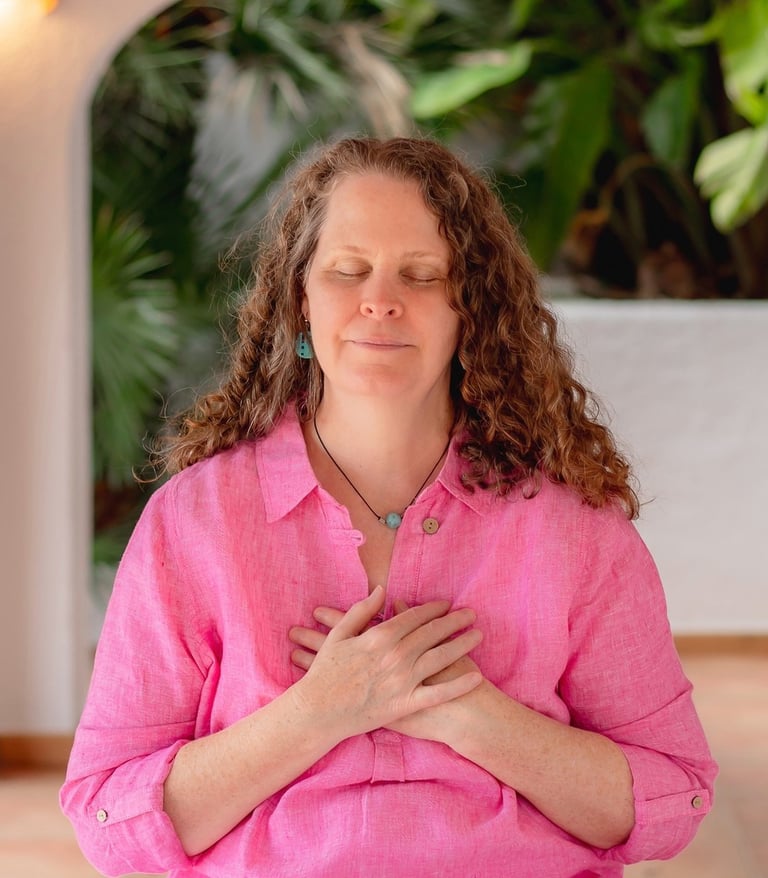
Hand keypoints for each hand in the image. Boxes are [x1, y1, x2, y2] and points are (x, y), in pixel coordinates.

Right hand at [289, 592, 483, 742]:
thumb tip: (381, 590)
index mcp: (379, 636)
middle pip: (432, 633)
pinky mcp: (406, 704)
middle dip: (454, 621)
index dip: (433, 608)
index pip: (414, 616)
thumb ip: (361, 610)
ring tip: (478, 635)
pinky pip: (438, 693)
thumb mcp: (338, 634)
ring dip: (462, 644)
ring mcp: (403, 680)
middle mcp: (396, 655)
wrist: (319, 712)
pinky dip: (458, 685)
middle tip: (471, 614)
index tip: (446, 604)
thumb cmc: (325, 672)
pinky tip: (476, 677)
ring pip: (440, 657)